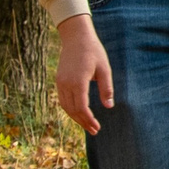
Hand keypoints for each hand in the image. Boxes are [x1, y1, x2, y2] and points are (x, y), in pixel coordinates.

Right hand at [56, 15, 112, 134]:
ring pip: (65, 106)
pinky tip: (79, 113)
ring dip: (76, 117)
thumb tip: (109, 106)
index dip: (88, 119)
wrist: (76, 37)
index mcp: (78, 82)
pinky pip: (62, 100)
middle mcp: (66, 84)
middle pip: (72, 110)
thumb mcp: (104, 69)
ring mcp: (60, 82)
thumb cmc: (93, 52)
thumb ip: (106, 88)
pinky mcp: (59, 80)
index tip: (97, 127)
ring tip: (87, 125)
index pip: (81, 107)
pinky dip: (70, 109)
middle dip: (83, 122)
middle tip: (94, 130)